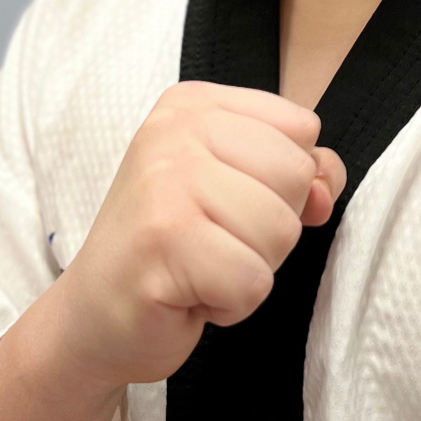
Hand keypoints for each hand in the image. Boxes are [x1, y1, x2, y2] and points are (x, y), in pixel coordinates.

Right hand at [43, 82, 345, 396]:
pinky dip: (232, 304)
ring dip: (252, 267)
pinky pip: (253, 281)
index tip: (232, 204)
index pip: (301, 127)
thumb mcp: (238, 188)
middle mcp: (174, 130)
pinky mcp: (162, 242)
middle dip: (272, 228)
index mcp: (194, 103)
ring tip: (202, 265)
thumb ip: (295, 172)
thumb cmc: (174, 248)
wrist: (94, 317)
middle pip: (297, 175)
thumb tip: (325, 184)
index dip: (286, 182)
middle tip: (214, 241)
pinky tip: (190, 293)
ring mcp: (165, 183)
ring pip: (281, 230)